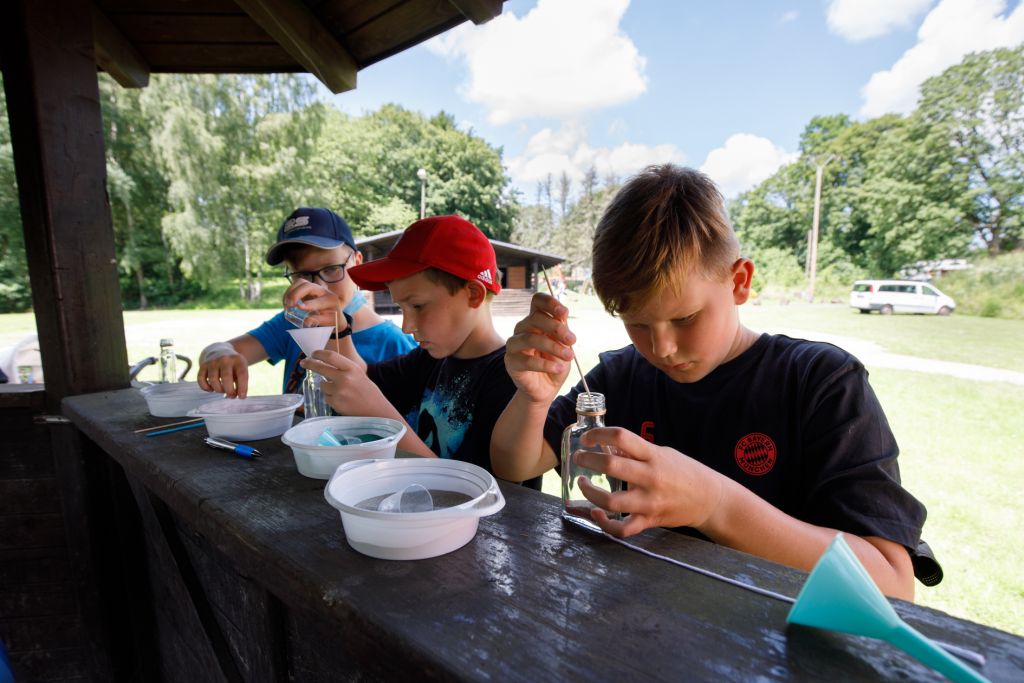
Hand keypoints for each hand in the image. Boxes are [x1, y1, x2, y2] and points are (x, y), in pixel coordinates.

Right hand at [198, 351, 248, 398]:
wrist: (220, 351)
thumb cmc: (233, 366)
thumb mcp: (241, 370)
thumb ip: (241, 383)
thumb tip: (239, 396)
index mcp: (238, 360)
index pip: (242, 375)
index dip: (242, 388)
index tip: (242, 397)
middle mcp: (225, 359)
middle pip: (226, 378)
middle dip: (229, 391)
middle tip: (231, 396)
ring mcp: (213, 361)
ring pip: (213, 380)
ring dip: (218, 390)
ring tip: (222, 390)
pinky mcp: (203, 365)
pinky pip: (201, 379)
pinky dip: (206, 388)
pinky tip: (211, 389)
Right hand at [284, 279, 346, 328]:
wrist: (333, 312)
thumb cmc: (331, 318)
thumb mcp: (327, 321)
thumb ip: (318, 320)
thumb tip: (306, 321)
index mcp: (330, 300)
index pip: (319, 300)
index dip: (309, 304)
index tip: (299, 307)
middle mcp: (323, 290)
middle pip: (308, 286)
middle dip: (296, 294)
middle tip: (289, 305)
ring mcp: (314, 287)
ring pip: (300, 282)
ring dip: (290, 292)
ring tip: (286, 304)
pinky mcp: (307, 288)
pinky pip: (296, 285)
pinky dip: (289, 292)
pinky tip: (286, 301)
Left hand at [302, 349, 394, 417]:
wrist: (376, 410)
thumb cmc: (367, 391)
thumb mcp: (358, 374)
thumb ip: (342, 368)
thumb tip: (323, 363)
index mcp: (352, 368)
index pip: (330, 356)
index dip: (319, 354)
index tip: (313, 353)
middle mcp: (345, 379)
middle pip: (320, 368)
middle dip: (310, 364)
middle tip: (304, 362)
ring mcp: (339, 392)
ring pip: (322, 385)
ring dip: (326, 387)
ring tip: (340, 391)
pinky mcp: (335, 403)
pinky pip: (326, 397)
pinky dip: (331, 398)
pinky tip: (343, 400)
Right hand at [504, 293, 575, 403]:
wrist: (546, 388)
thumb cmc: (555, 362)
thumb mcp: (564, 345)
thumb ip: (562, 330)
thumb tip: (562, 315)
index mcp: (536, 320)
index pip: (537, 301)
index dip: (550, 303)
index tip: (564, 313)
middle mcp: (522, 328)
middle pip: (535, 318)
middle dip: (556, 328)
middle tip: (573, 340)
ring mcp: (514, 344)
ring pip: (530, 338)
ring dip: (553, 347)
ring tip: (569, 357)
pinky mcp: (511, 362)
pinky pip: (527, 360)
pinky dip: (545, 364)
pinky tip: (558, 368)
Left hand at [572, 427, 724, 537]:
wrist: (710, 499)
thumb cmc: (684, 472)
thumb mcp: (663, 454)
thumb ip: (636, 452)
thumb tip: (607, 446)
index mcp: (654, 456)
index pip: (622, 437)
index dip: (599, 435)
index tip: (587, 438)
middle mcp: (651, 478)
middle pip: (612, 466)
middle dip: (588, 460)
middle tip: (579, 458)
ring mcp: (650, 502)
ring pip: (611, 501)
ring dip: (590, 493)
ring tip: (583, 484)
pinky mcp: (649, 521)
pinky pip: (622, 529)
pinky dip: (604, 523)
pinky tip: (596, 513)